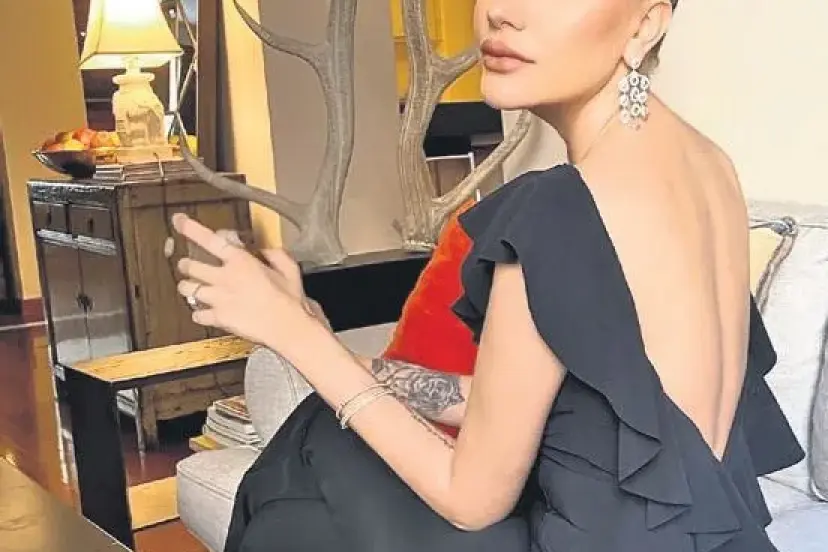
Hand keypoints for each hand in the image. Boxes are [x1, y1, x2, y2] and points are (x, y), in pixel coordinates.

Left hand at [172, 213, 319, 348]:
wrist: (287, 328)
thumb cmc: (290, 300)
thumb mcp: (289, 268)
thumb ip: (274, 254)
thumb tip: (263, 250)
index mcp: (241, 262)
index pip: (209, 239)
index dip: (190, 228)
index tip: (179, 220)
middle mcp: (224, 278)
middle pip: (190, 266)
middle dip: (186, 264)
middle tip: (188, 264)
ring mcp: (218, 299)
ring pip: (186, 289)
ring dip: (187, 287)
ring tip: (192, 287)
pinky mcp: (218, 318)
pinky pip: (197, 314)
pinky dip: (199, 313)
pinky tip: (204, 312)